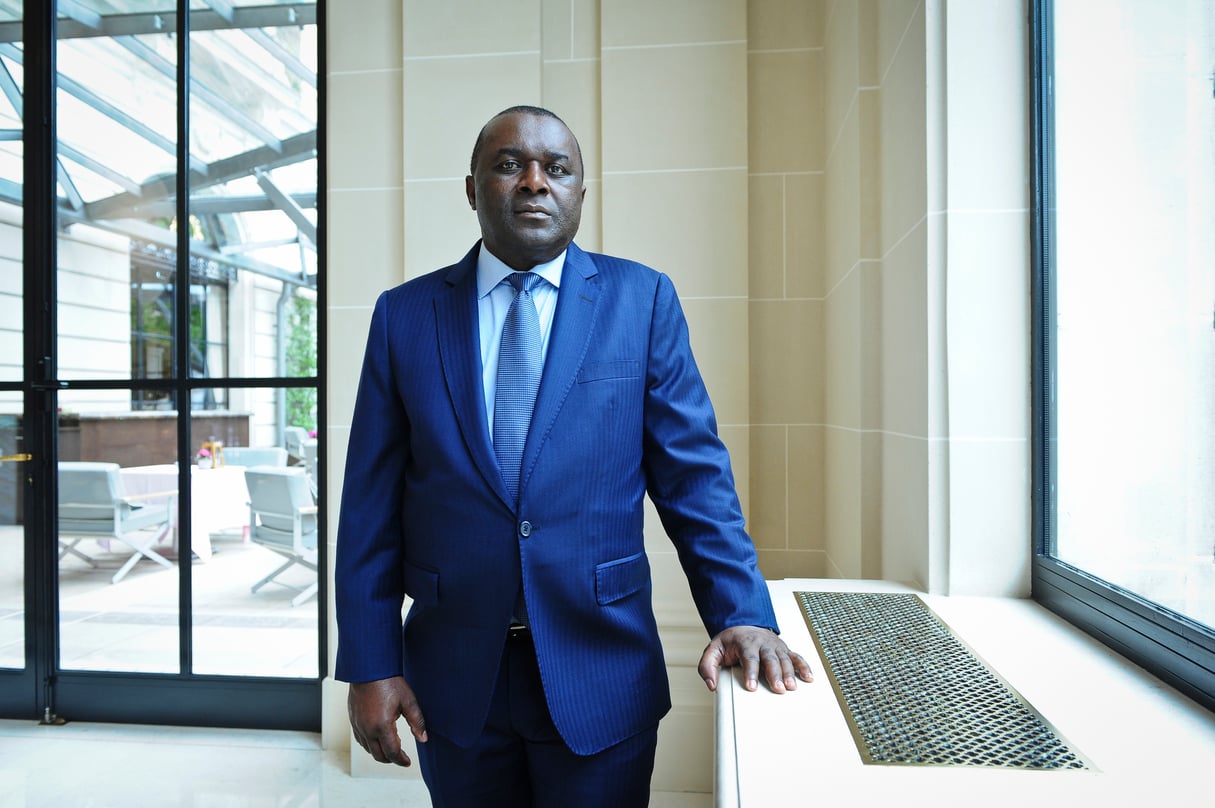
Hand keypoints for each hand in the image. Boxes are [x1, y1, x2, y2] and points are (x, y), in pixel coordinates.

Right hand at [348, 676, 428, 766]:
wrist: (368, 669)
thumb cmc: (389, 682)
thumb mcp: (408, 701)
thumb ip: (417, 721)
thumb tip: (424, 738)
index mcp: (382, 726)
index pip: (392, 752)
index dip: (401, 760)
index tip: (408, 762)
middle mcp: (367, 729)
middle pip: (378, 755)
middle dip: (391, 759)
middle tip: (400, 758)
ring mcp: (358, 725)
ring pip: (368, 749)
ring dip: (379, 753)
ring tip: (390, 750)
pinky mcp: (353, 720)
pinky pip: (360, 740)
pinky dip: (369, 745)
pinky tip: (376, 740)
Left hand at [698, 626, 813, 693]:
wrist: (744, 625)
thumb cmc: (730, 641)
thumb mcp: (713, 650)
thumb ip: (708, 666)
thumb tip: (712, 685)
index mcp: (745, 642)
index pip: (749, 658)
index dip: (751, 673)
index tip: (751, 687)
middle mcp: (762, 643)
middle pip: (770, 659)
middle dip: (774, 674)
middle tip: (777, 689)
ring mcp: (775, 646)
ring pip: (784, 659)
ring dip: (789, 673)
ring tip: (791, 687)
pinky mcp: (784, 649)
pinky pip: (796, 657)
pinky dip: (804, 666)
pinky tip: (809, 678)